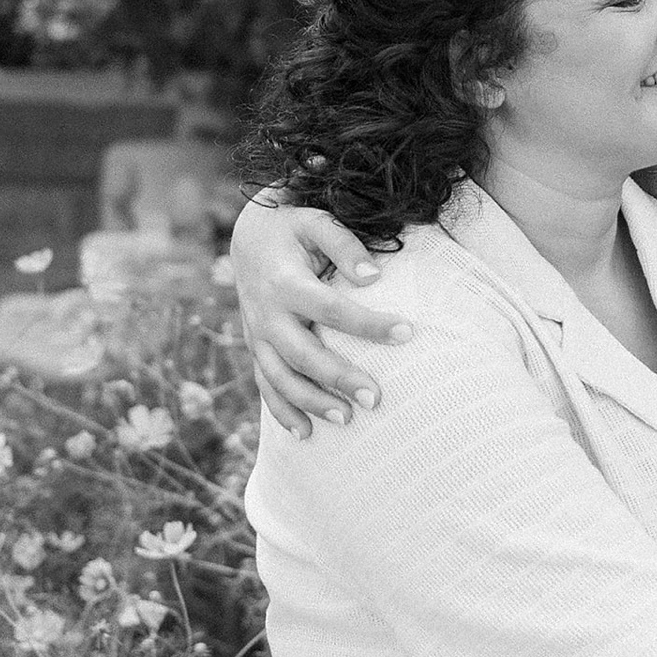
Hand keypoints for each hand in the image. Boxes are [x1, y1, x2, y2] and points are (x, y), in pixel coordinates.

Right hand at [230, 192, 409, 437]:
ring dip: (312, 403)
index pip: (332, 309)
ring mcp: (257, 335)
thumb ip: (343, 244)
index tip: (408, 332)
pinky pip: (265, 385)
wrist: (247, 237)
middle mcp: (266, 314)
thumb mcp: (315, 222)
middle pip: (304, 354)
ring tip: (347, 421)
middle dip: (338, 379)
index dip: (369, 323)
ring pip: (281, 378)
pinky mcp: (256, 349)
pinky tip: (306, 435)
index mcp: (285, 282)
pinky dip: (282, 412)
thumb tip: (374, 277)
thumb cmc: (292, 228)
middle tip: (375, 399)